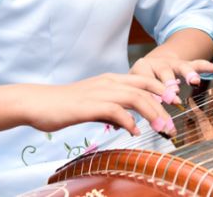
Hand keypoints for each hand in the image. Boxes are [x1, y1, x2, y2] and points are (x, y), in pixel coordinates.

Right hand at [18, 73, 175, 136]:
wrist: (38, 103)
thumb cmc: (64, 106)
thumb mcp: (94, 107)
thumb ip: (113, 112)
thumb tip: (129, 123)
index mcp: (110, 80)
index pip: (143, 81)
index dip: (162, 91)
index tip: (175, 105)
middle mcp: (108, 82)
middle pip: (145, 89)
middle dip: (163, 105)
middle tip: (173, 122)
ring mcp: (99, 92)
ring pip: (135, 98)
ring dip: (152, 113)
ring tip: (162, 128)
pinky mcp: (89, 105)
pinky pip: (116, 111)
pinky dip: (129, 121)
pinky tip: (135, 131)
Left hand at [130, 53, 212, 104]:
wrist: (148, 64)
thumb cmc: (135, 85)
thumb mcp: (129, 93)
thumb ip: (124, 108)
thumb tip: (115, 126)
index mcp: (139, 70)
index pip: (144, 84)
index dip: (149, 98)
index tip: (155, 109)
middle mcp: (155, 64)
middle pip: (162, 74)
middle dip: (168, 88)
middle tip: (173, 97)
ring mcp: (170, 63)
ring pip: (179, 67)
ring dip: (186, 75)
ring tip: (193, 82)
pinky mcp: (183, 63)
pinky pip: (195, 63)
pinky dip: (204, 66)